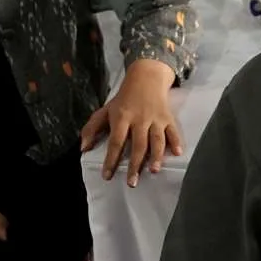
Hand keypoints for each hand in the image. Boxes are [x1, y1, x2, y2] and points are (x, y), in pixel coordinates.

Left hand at [81, 58, 180, 186]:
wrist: (145, 77)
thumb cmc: (123, 99)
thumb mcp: (105, 110)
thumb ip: (92, 128)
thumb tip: (83, 148)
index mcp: (122, 117)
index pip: (116, 141)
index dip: (111, 159)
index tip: (107, 176)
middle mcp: (139, 119)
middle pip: (137, 144)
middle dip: (135, 165)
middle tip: (132, 183)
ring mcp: (155, 118)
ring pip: (156, 139)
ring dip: (156, 156)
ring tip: (154, 171)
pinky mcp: (167, 117)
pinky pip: (172, 131)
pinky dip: (176, 142)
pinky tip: (177, 153)